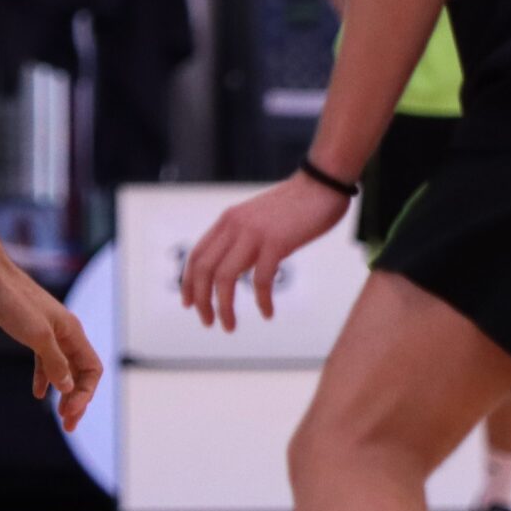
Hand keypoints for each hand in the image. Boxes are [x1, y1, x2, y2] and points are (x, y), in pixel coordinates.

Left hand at [0, 264, 102, 431]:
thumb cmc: (14, 303)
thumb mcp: (38, 336)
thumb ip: (55, 363)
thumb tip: (68, 388)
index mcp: (73, 333)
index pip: (91, 369)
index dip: (85, 393)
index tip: (69, 413)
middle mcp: (65, 334)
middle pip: (80, 372)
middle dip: (77, 399)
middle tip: (68, 425)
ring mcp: (48, 334)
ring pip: (63, 369)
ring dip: (62, 392)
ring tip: (59, 415)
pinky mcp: (31, 334)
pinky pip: (44, 361)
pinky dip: (44, 378)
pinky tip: (38, 394)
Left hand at [178, 173, 350, 330]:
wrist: (321, 184)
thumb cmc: (294, 206)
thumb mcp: (257, 219)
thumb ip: (242, 237)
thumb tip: (233, 264)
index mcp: (227, 221)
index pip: (197, 255)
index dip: (188, 282)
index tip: (188, 304)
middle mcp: (234, 225)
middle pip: (204, 269)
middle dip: (201, 300)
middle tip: (208, 323)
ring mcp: (254, 233)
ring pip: (225, 277)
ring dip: (223, 307)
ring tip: (229, 326)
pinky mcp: (277, 241)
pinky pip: (261, 279)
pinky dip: (261, 301)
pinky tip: (267, 313)